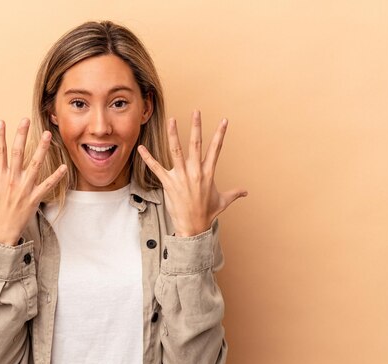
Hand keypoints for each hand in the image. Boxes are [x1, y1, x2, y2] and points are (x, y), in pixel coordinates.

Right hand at [0, 118, 66, 244]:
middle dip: (21, 135)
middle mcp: (12, 180)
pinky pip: (47, 185)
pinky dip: (56, 177)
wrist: (0, 236)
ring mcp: (24, 189)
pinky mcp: (34, 199)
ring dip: (42, 149)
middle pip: (17, 153)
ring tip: (47, 134)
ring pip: (35, 165)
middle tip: (25, 120)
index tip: (1, 122)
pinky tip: (64, 167)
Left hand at [137, 111, 246, 236]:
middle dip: (196, 127)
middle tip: (196, 112)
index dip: (220, 134)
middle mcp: (195, 172)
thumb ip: (234, 193)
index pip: (216, 149)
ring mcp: (181, 177)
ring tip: (171, 120)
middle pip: (196, 145)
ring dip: (173, 135)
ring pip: (176, 151)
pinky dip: (148, 158)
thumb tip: (245, 192)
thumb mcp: (223, 201)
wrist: (194, 227)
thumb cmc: (208, 214)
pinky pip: (156, 168)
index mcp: (208, 173)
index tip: (223, 121)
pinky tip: (141, 148)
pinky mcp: (169, 183)